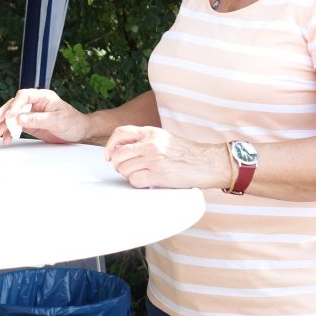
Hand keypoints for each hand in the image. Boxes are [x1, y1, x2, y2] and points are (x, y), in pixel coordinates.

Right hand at [0, 89, 87, 144]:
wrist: (80, 133)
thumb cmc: (73, 122)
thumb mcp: (57, 120)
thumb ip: (38, 119)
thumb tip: (20, 118)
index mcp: (43, 97)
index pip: (23, 96)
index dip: (15, 105)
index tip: (10, 115)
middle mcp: (35, 104)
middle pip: (14, 105)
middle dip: (3, 114)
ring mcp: (32, 114)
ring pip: (13, 117)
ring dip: (4, 125)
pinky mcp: (31, 124)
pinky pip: (17, 126)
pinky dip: (10, 132)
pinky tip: (6, 138)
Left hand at [105, 125, 226, 188]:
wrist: (207, 163)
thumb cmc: (186, 153)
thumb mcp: (163, 138)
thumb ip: (144, 139)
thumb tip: (121, 149)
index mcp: (150, 132)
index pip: (120, 133)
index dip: (110, 146)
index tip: (109, 155)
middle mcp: (150, 144)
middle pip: (118, 154)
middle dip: (117, 164)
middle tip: (125, 169)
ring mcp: (154, 159)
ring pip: (124, 169)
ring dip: (128, 175)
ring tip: (140, 174)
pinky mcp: (159, 175)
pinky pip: (134, 181)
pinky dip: (137, 183)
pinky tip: (146, 181)